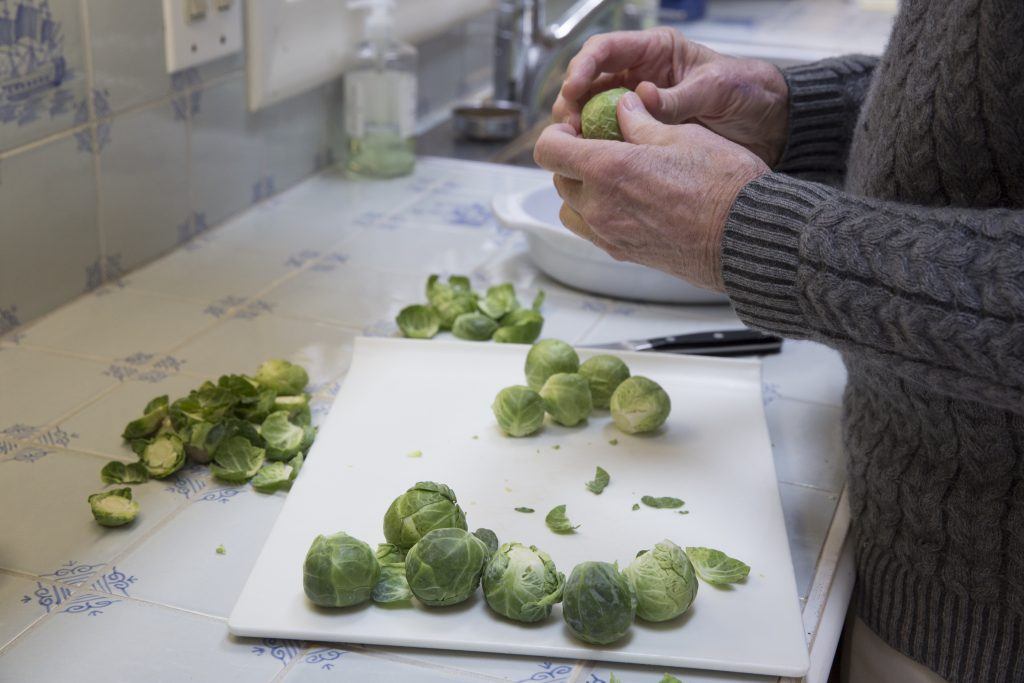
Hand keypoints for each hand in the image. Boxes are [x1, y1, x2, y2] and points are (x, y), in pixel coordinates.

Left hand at [534, 91, 768, 291]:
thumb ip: (641, 123)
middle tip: (600, 147)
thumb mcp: (681, 136)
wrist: (747, 236)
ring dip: (581, 191)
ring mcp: (610, 235)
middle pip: (559, 179)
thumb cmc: (723, 184)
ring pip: (571, 210)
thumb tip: (623, 108)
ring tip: (613, 178)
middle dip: (572, 160)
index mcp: (608, 170)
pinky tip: (628, 202)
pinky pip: (593, 232)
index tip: (575, 127)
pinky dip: (598, 215)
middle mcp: (600, 207)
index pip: (549, 150)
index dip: (556, 134)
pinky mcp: (624, 254)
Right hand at [553, 27, 789, 165]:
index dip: (583, 66)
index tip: (573, 88)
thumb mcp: (714, 89)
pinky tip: (593, 161)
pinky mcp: (643, 135)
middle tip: (569, 125)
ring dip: (580, 129)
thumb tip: (641, 98)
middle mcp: (639, 76)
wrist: (769, 125)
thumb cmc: (747, 93)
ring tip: (575, 145)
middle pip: (589, 83)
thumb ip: (677, 96)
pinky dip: (598, 149)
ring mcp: (638, 107)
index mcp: (655, 51)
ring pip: (593, 113)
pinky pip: (612, 139)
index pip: (606, 50)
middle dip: (573, 102)